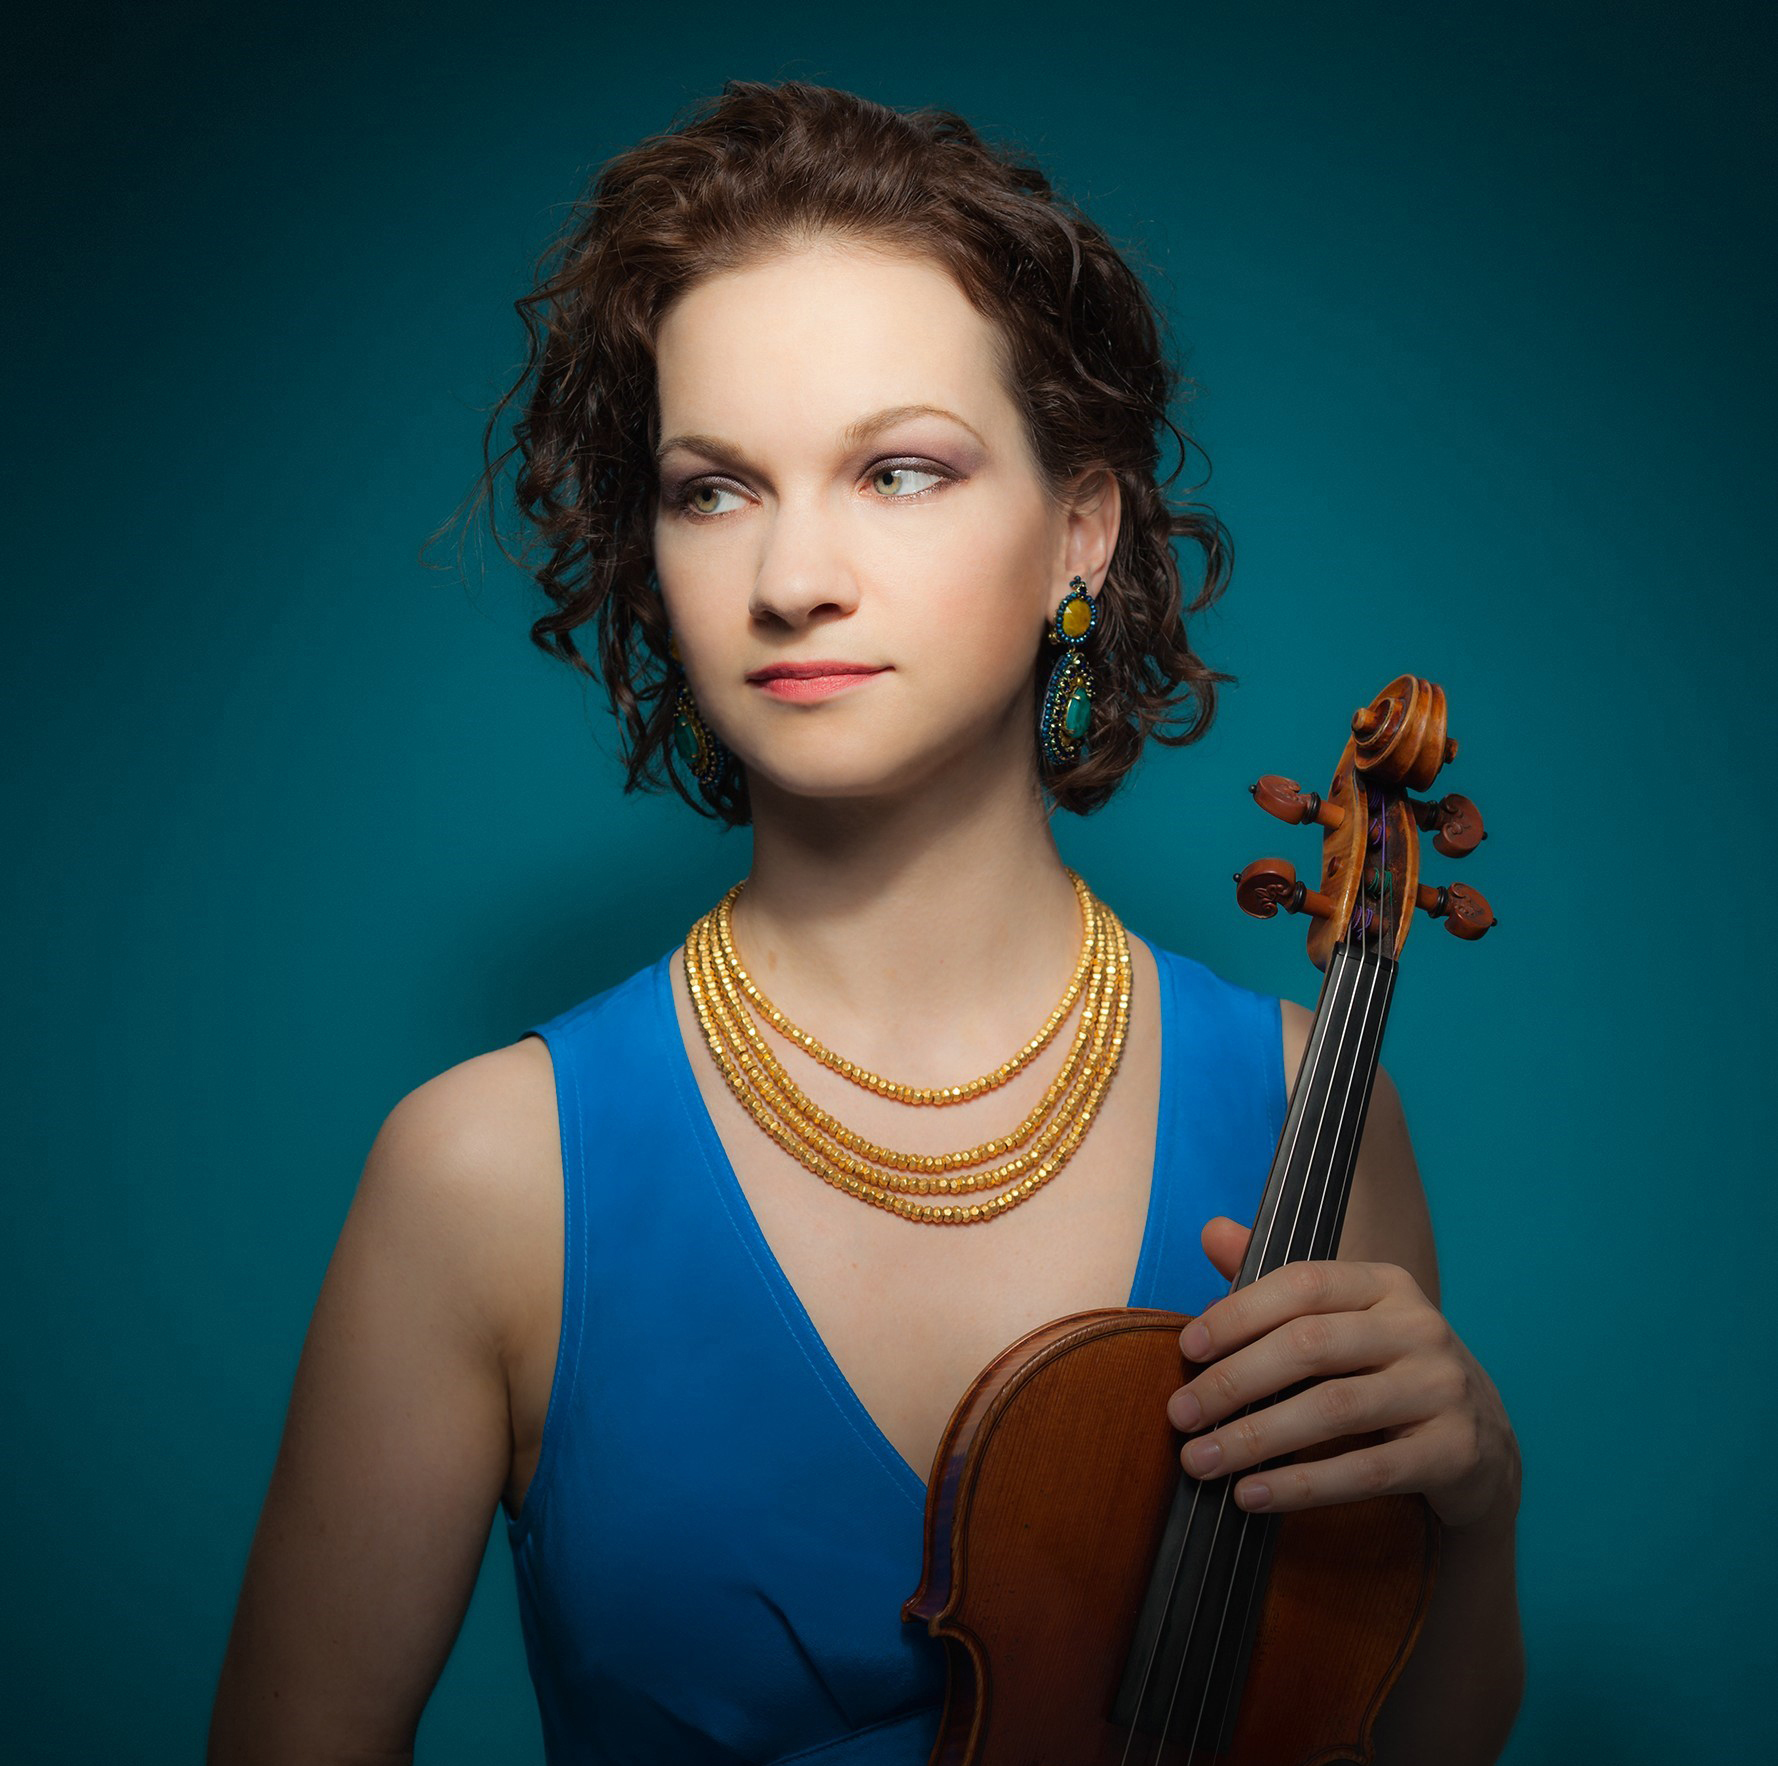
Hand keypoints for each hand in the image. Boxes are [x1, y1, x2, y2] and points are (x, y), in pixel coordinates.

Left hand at [1166, 1217, 1520, 1530]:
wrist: (1481, 1444)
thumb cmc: (1385, 1371)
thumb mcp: (1340, 1320)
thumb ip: (1276, 1285)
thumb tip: (1212, 1232)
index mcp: (1384, 1284)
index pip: (1302, 1284)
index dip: (1239, 1313)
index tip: (1187, 1348)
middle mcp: (1419, 1327)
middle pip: (1309, 1346)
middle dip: (1234, 1381)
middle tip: (1180, 1415)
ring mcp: (1442, 1388)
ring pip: (1333, 1409)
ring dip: (1256, 1438)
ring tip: (1200, 1461)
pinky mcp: (1455, 1451)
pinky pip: (1366, 1470)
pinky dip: (1301, 1485)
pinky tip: (1251, 1495)